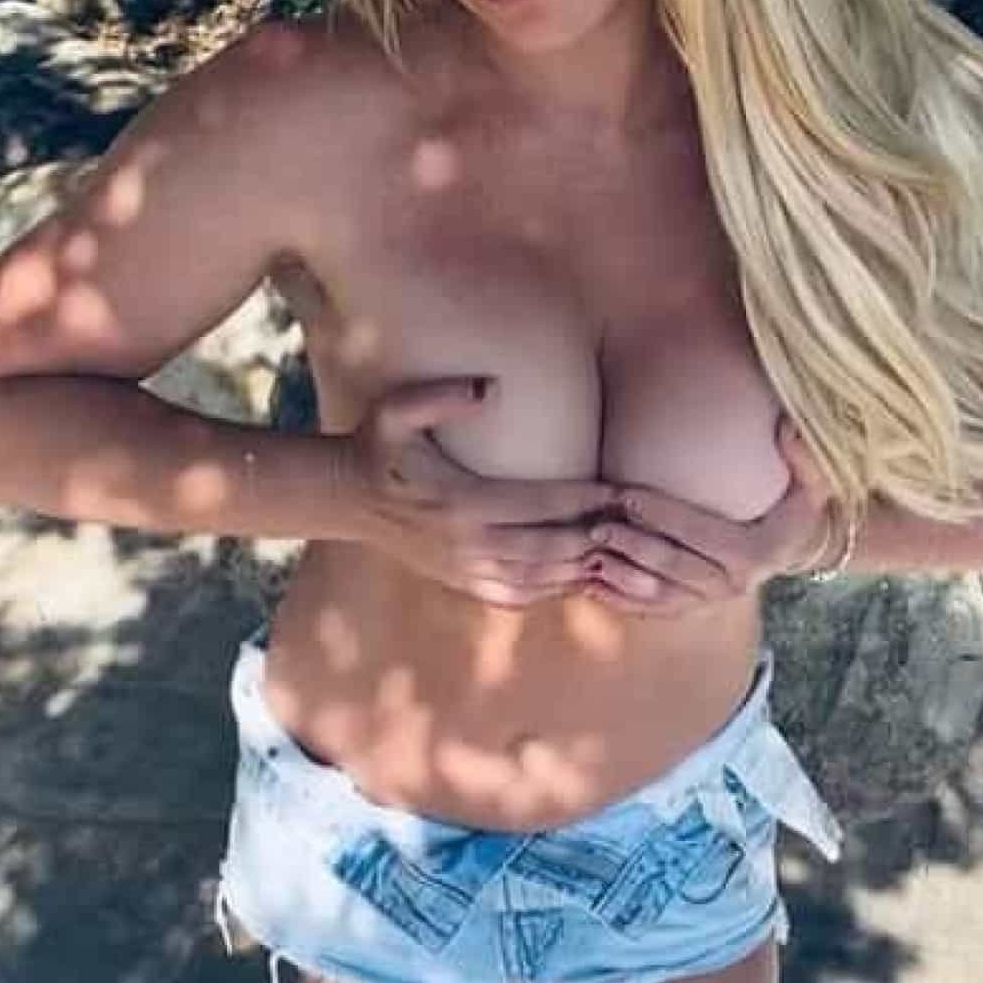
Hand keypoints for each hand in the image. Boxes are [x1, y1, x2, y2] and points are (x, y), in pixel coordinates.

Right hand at [339, 376, 614, 607]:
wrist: (346, 498)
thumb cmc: (379, 446)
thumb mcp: (396, 411)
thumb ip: (441, 395)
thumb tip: (492, 387)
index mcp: (459, 502)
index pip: (539, 505)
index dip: (585, 499)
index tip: (621, 489)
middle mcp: (466, 544)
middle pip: (548, 549)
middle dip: (595, 538)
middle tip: (635, 524)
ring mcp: (464, 569)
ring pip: (538, 580)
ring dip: (581, 568)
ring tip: (621, 552)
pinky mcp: (462, 583)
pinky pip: (517, 595)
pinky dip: (553, 589)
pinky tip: (581, 575)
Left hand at [580, 414, 837, 617]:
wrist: (797, 549)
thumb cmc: (798, 509)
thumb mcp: (813, 482)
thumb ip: (804, 456)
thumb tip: (789, 427)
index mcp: (754, 553)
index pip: (699, 532)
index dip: (662, 515)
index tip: (626, 494)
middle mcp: (732, 584)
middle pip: (673, 566)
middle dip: (632, 547)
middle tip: (597, 526)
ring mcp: (712, 601)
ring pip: (659, 594)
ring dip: (621, 578)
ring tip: (589, 559)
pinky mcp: (696, 609)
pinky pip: (655, 610)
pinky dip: (623, 602)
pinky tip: (594, 588)